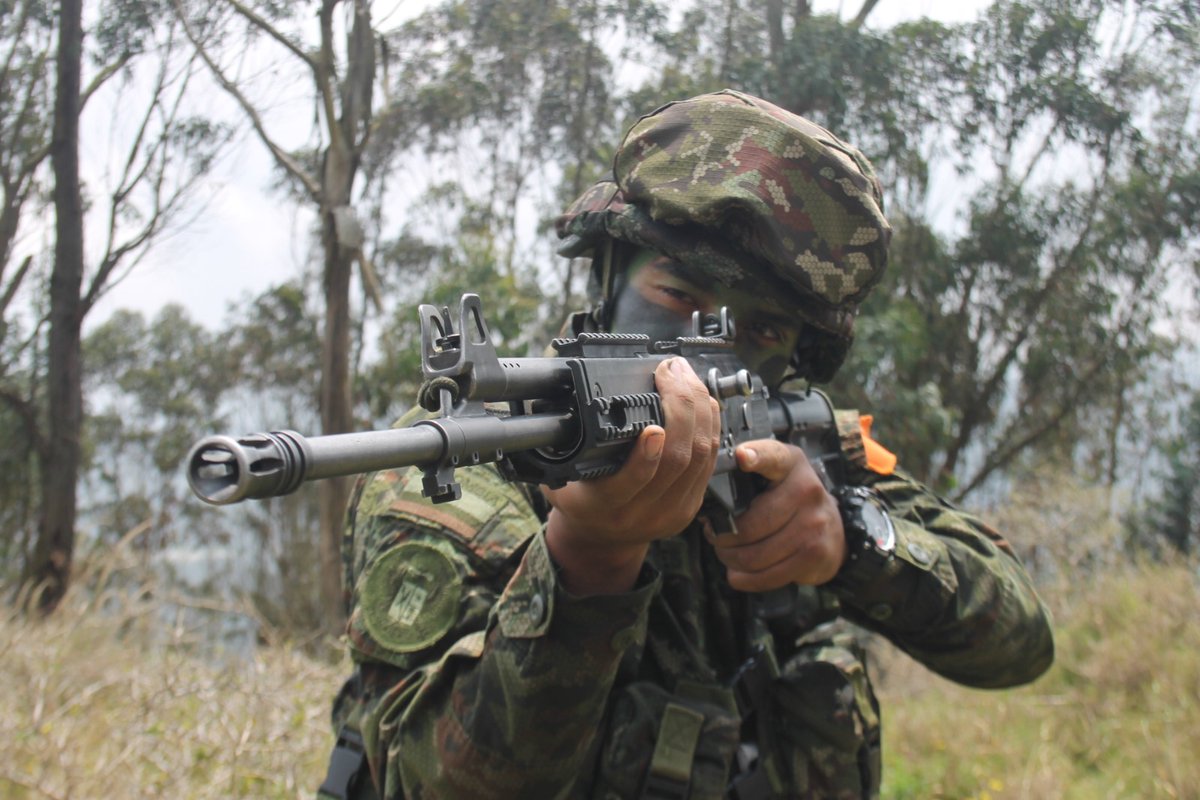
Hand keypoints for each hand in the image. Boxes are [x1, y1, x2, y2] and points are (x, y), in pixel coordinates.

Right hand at [543, 357, 720, 594]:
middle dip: (681, 407)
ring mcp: (672, 512)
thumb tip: (561, 398)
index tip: (653, 425)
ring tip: (686, 376)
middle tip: (671, 372)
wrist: (600, 538)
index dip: (647, 454)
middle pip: (678, 460)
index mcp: (603, 507)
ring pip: (701, 456)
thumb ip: (565, 448)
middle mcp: (641, 514)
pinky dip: (710, 424)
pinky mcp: (692, 504)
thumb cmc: (579, 500)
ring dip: (699, 409)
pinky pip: (710, 461)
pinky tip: (703, 400)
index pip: (633, 481)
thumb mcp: (560, 478)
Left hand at [709, 439, 846, 590]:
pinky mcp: (815, 554)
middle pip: (749, 525)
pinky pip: (768, 576)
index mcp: (789, 462)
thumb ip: (744, 480)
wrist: (833, 529)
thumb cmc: (787, 501)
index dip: (756, 456)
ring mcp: (814, 523)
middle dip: (722, 537)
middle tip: (715, 537)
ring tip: (727, 554)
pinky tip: (738, 573)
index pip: (772, 457)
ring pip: (755, 555)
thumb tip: (706, 510)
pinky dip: (746, 579)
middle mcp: (806, 489)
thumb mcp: (773, 478)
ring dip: (731, 560)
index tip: (742, 456)